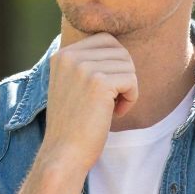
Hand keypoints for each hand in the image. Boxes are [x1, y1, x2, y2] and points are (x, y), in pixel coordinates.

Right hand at [39, 33, 138, 174]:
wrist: (64, 153)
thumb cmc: (74, 125)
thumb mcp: (73, 86)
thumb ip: (88, 64)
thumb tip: (119, 48)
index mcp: (62, 54)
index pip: (106, 40)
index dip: (116, 64)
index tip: (106, 90)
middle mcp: (70, 56)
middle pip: (120, 51)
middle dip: (124, 76)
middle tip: (113, 100)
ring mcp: (83, 67)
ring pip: (128, 65)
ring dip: (128, 89)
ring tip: (112, 108)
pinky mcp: (98, 82)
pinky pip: (131, 80)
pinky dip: (131, 99)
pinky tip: (116, 113)